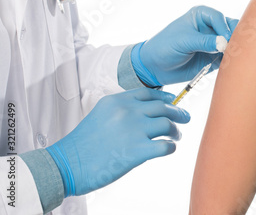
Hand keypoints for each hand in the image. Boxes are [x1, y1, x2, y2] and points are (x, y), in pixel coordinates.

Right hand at [46, 88, 189, 196]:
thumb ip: (122, 111)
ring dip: (176, 131)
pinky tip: (169, 149)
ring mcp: (133, 130)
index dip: (165, 98)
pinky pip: (166, 145)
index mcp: (117, 101)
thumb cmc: (82, 145)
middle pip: (163, 107)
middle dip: (178, 112)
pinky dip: (171, 147)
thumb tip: (146, 114)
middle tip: (185, 118)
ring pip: (167, 123)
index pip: (149, 93)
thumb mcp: (100, 116)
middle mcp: (127, 111)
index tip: (173, 102)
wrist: (67, 164)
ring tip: (176, 136)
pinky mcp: (138, 150)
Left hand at [135, 5, 238, 85]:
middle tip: (235, 49)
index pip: (219, 18)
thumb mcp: (183, 42)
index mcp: (202, 15)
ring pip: (233, 43)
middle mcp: (211, 27)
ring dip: (236, 50)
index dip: (224, 29)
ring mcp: (215, 42)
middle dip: (235, 38)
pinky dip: (232, 61)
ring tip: (234, 58)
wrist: (155, 67)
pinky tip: (232, 65)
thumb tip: (224, 43)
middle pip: (231, 28)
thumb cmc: (164, 47)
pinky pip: (229, 58)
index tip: (225, 41)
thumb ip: (204, 42)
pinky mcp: (216, 58)